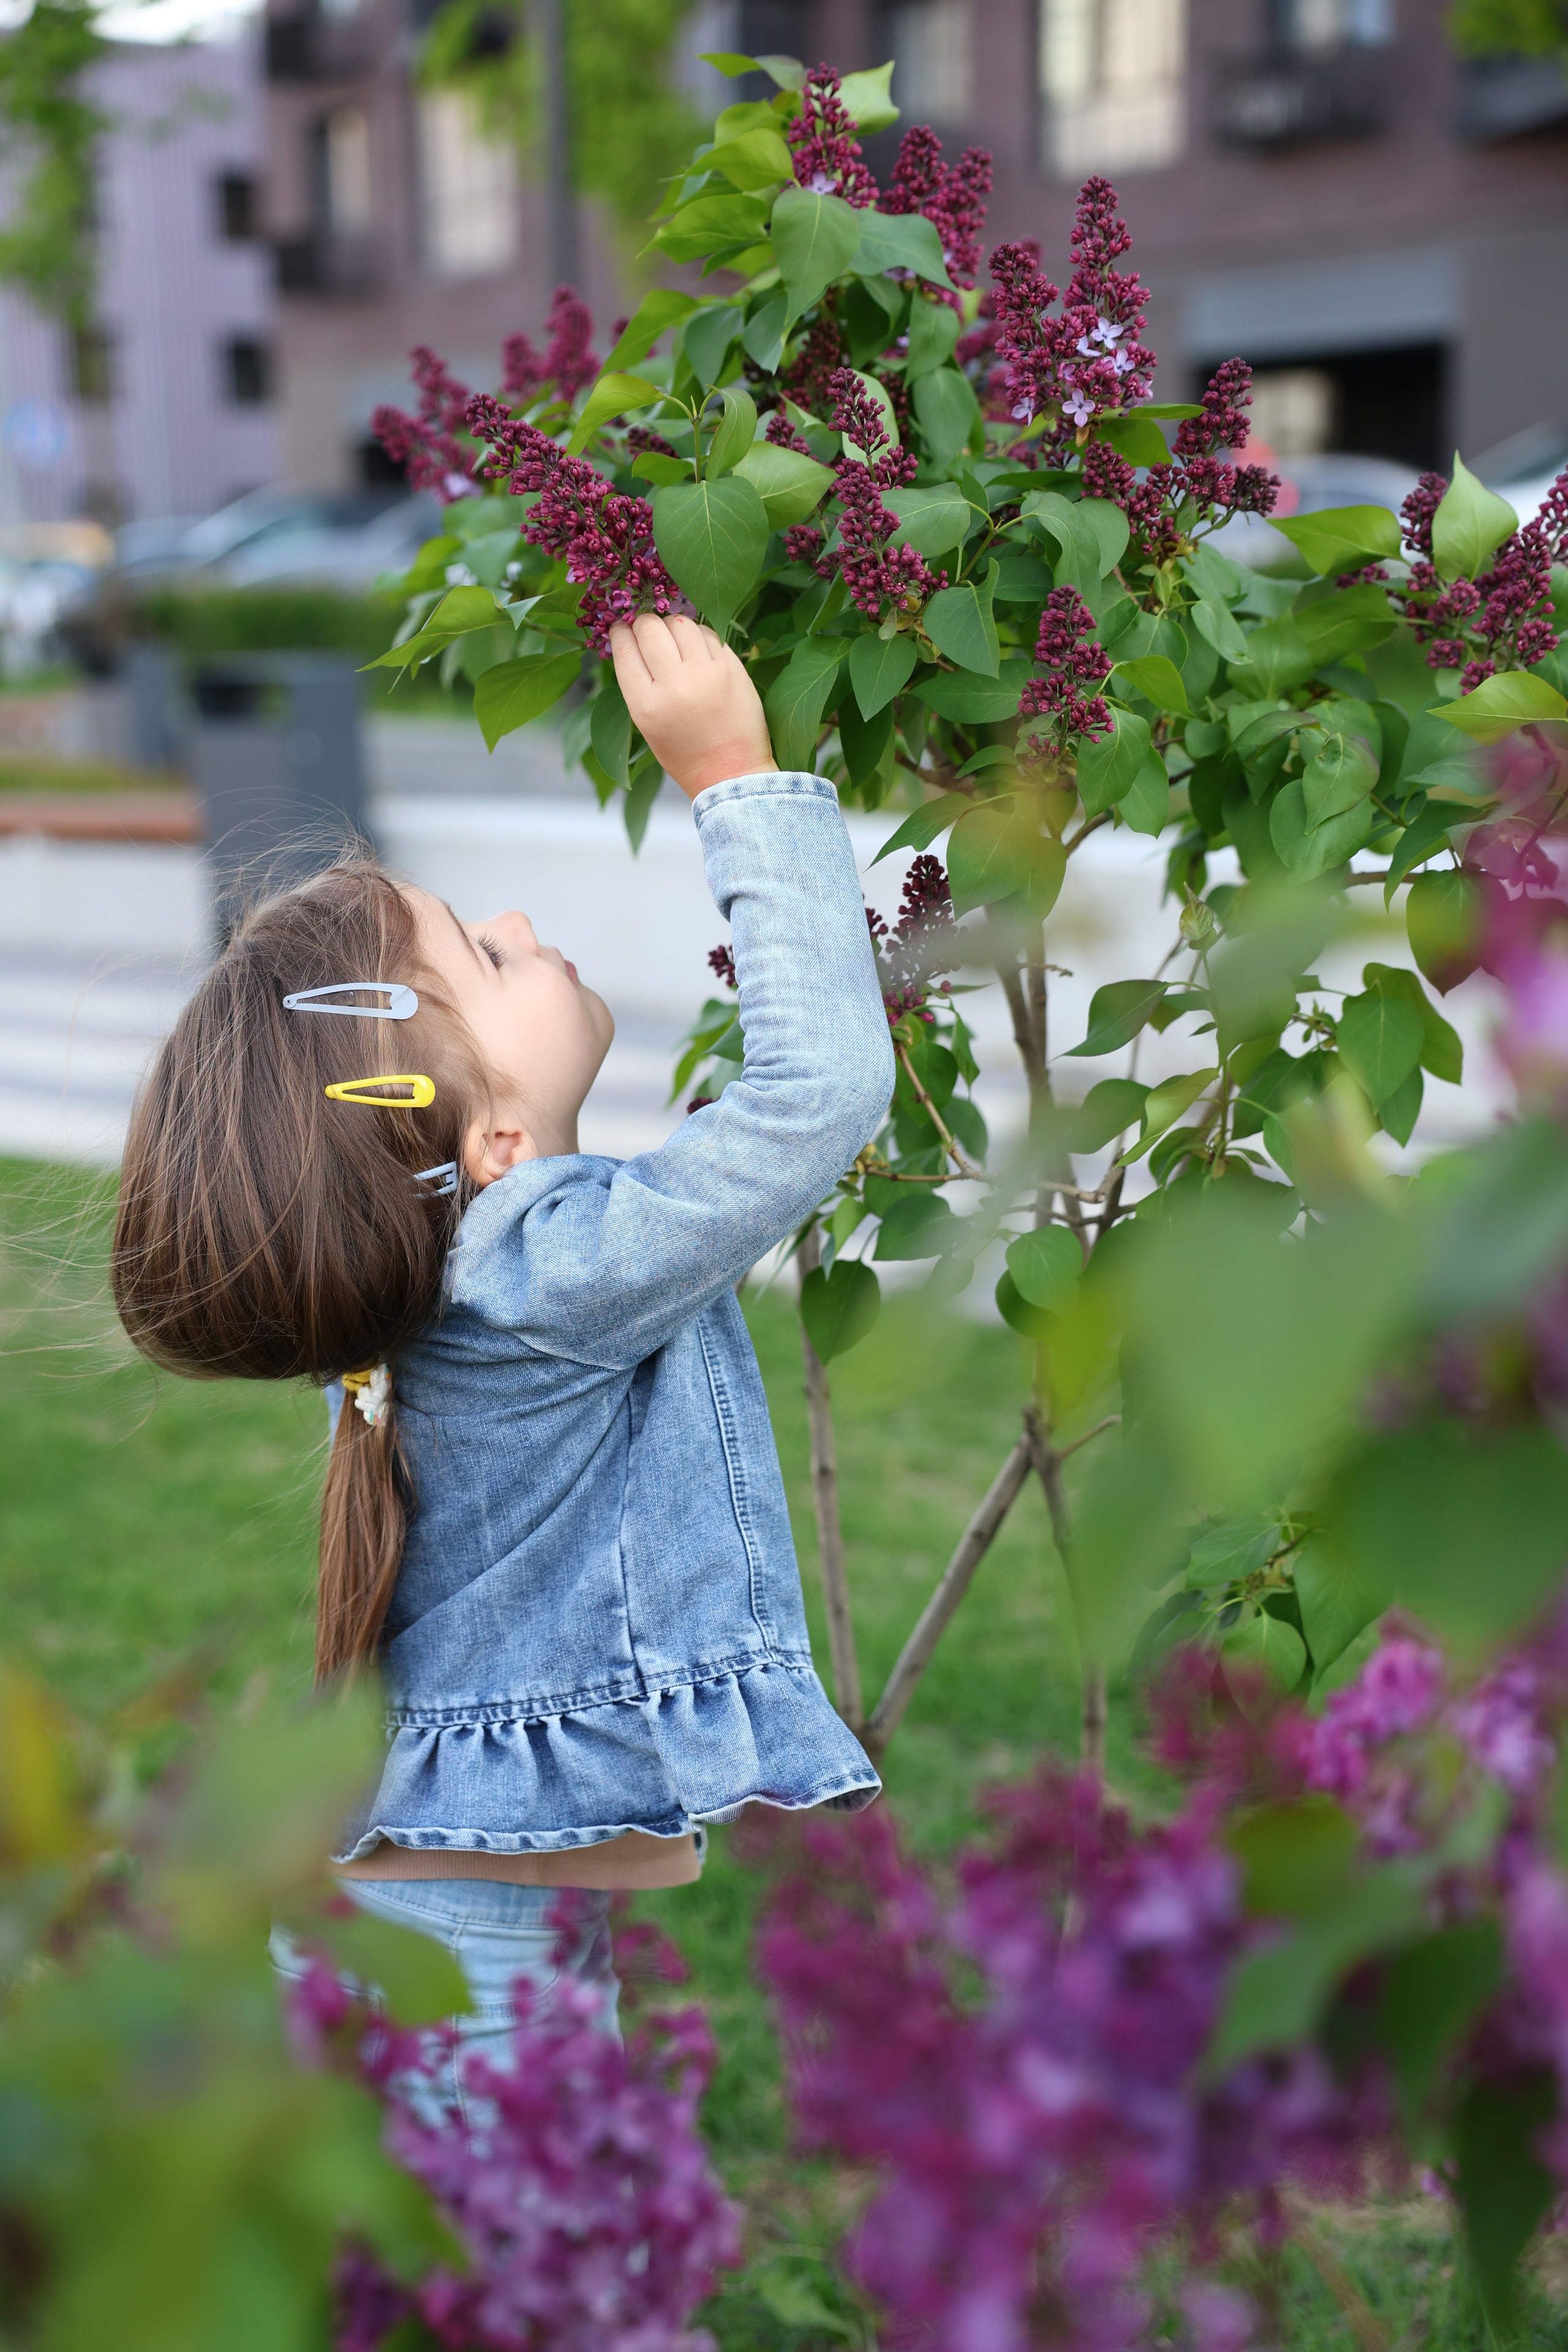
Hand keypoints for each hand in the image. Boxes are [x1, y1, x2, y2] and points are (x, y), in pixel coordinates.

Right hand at [609, 614, 774, 800]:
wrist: (730, 773)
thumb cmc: (684, 753)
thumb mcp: (647, 725)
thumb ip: (638, 683)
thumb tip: (630, 637)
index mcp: (646, 705)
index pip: (624, 648)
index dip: (620, 631)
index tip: (622, 628)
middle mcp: (674, 685)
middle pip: (650, 628)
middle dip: (644, 623)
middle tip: (649, 631)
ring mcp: (706, 674)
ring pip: (680, 622)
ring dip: (673, 624)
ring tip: (675, 639)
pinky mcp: (731, 668)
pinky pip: (708, 633)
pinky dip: (699, 635)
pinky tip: (698, 648)